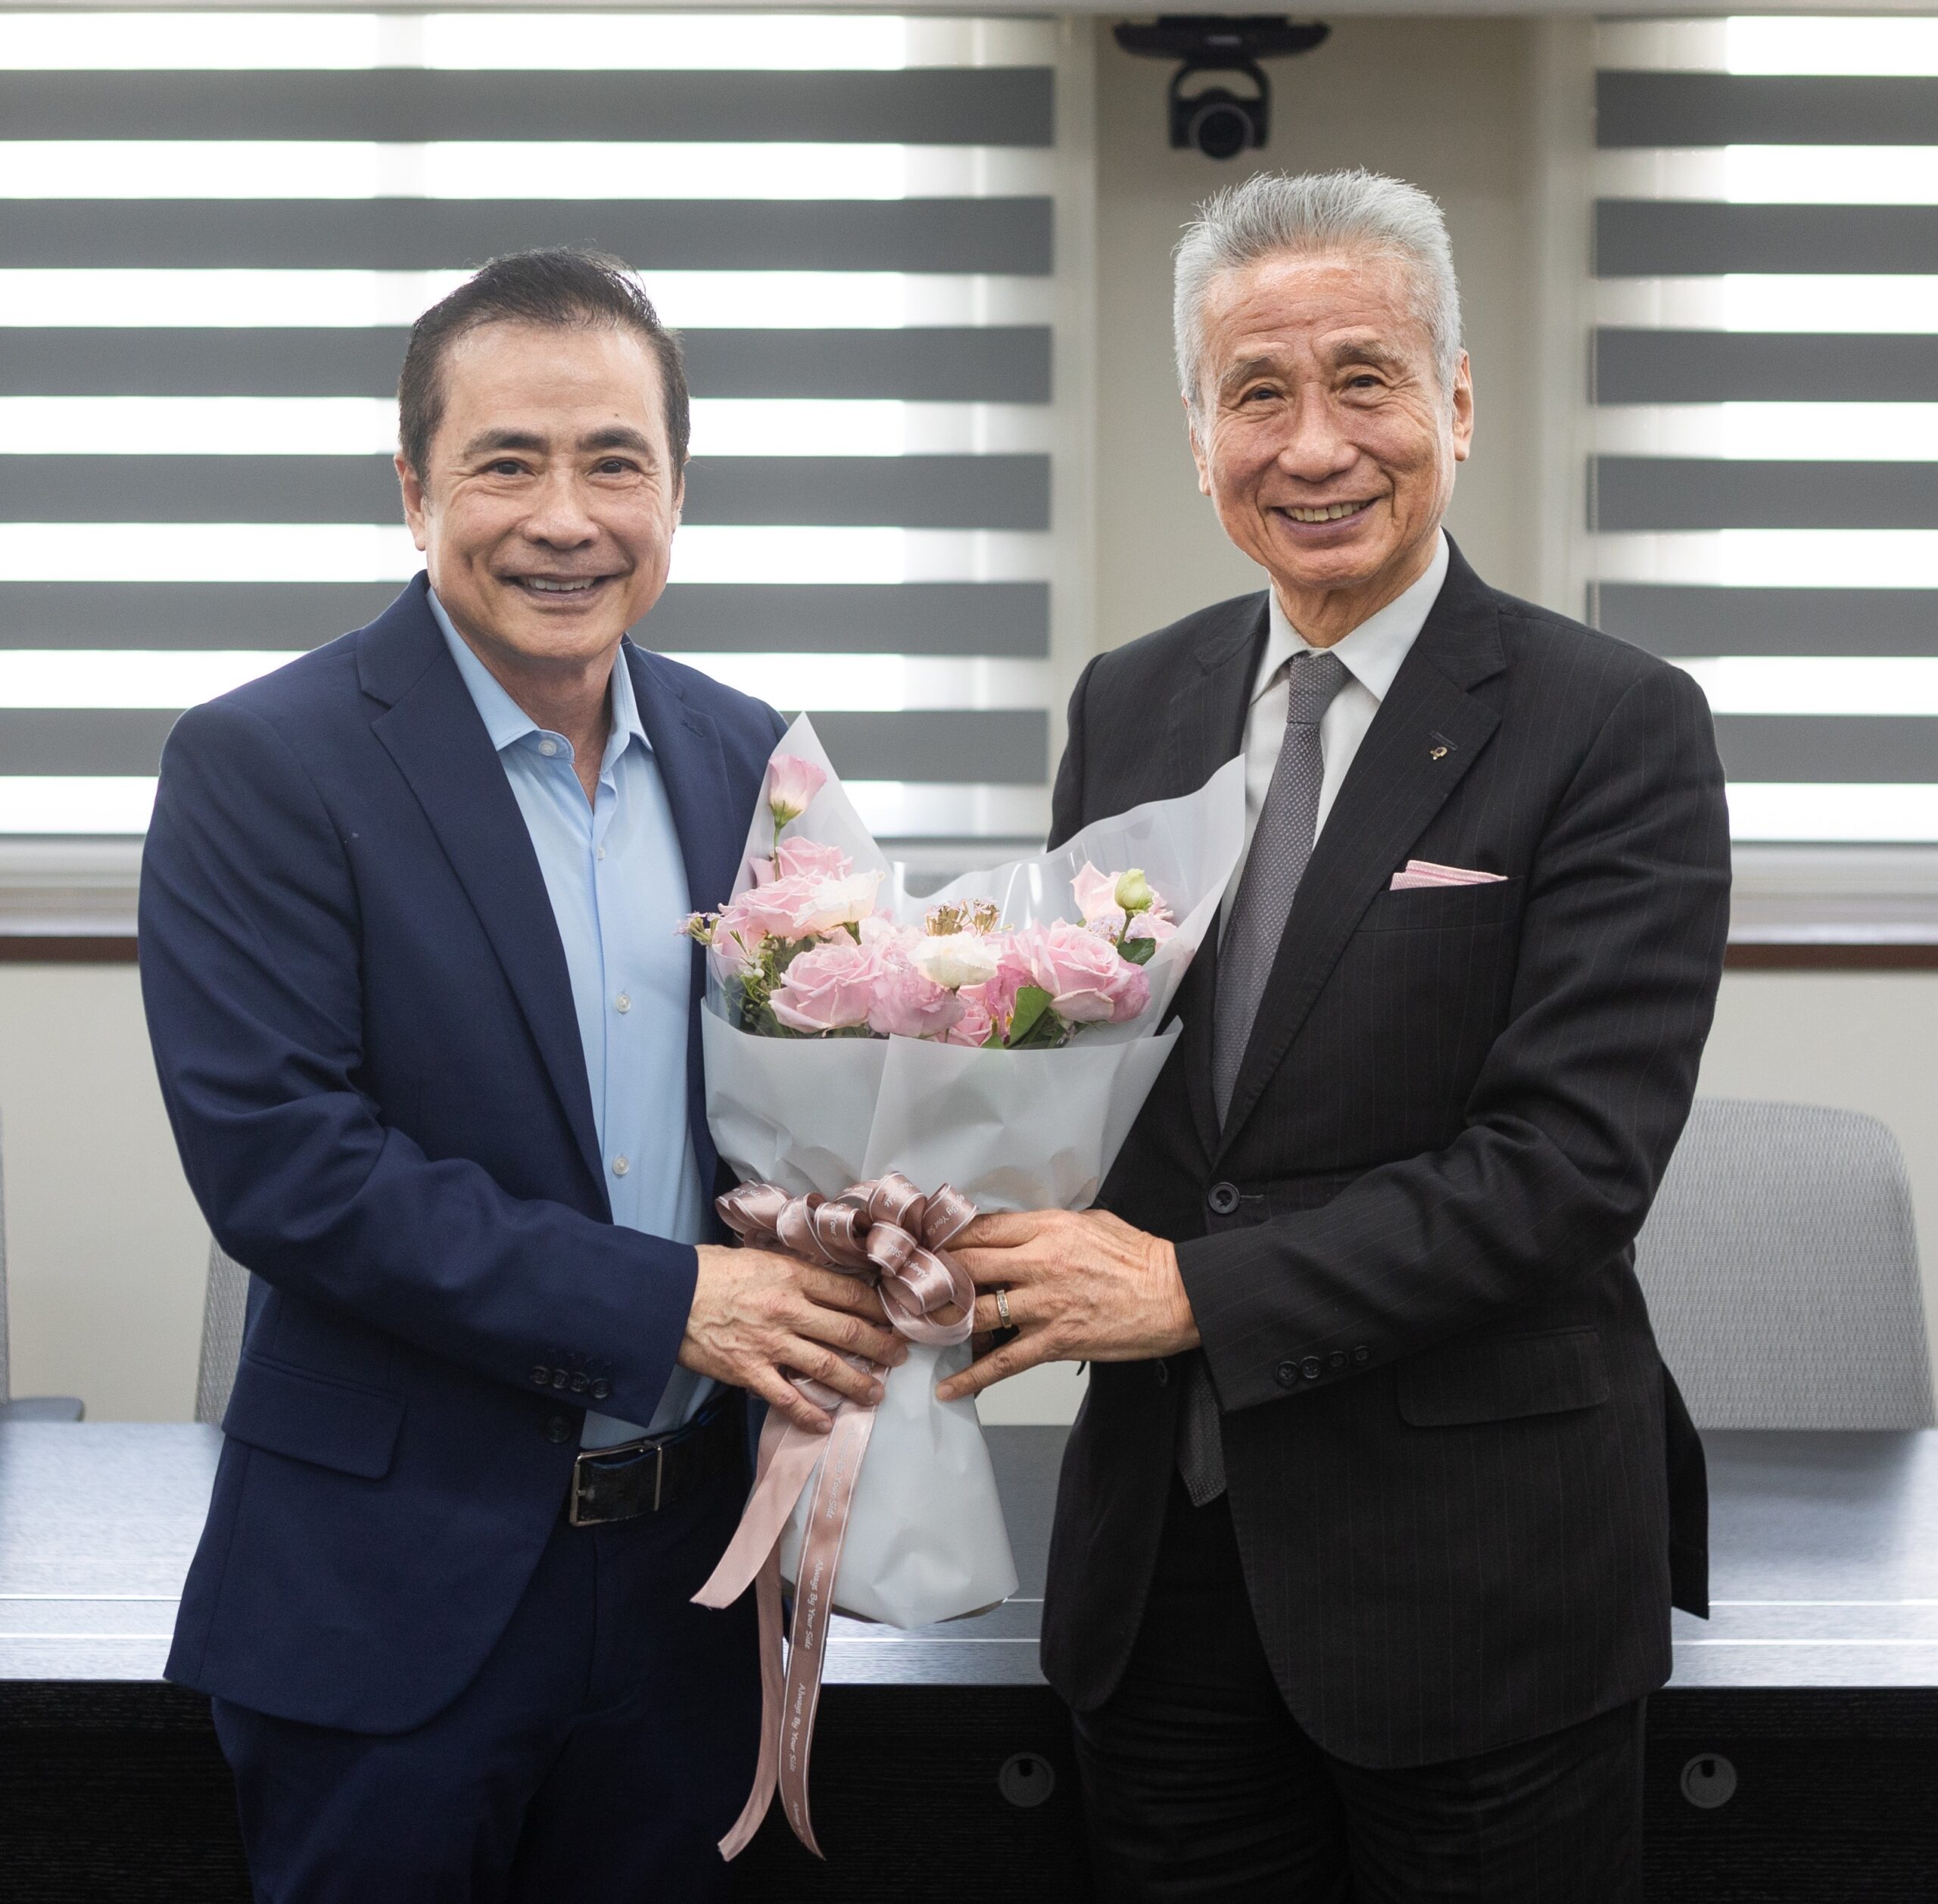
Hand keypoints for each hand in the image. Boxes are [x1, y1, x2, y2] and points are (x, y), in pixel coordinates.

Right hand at [681, 1244, 906, 1432]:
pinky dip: (809, 1414)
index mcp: (792, 1276)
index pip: (849, 1293)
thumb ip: (792, 1271)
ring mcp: (770, 1344)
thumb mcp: (759, 1256)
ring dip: (856, 1382)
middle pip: (848, 1331)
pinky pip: (786, 1398)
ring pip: (826, 1366)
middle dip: (880, 1346)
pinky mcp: (749, 1371)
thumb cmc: (709, 1270)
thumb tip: (822, 1280)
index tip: (891, 1318)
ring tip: (876, 1393)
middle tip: (899, 1356)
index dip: (876, 1308)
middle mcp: (788, 1309)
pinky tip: (826, 1423)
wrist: (666, 1296)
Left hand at [934, 1209, 1197, 1402]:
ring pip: (975, 1313)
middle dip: (931, 1275)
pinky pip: (1003, 1362)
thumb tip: (1013, 1229)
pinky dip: (971, 1377)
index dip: (945, 1237)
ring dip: (941, 1323)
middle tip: (906, 1284)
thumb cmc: (1141, 1258)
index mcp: (1049, 1229)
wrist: (1179, 1296)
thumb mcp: (1092, 1222)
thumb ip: (1047, 1225)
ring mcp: (1046, 1305)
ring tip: (914, 1330)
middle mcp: (1040, 1263)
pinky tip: (947, 1387)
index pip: (981, 1229)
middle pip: (967, 1266)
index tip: (924, 1244)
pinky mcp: (1056, 1342)